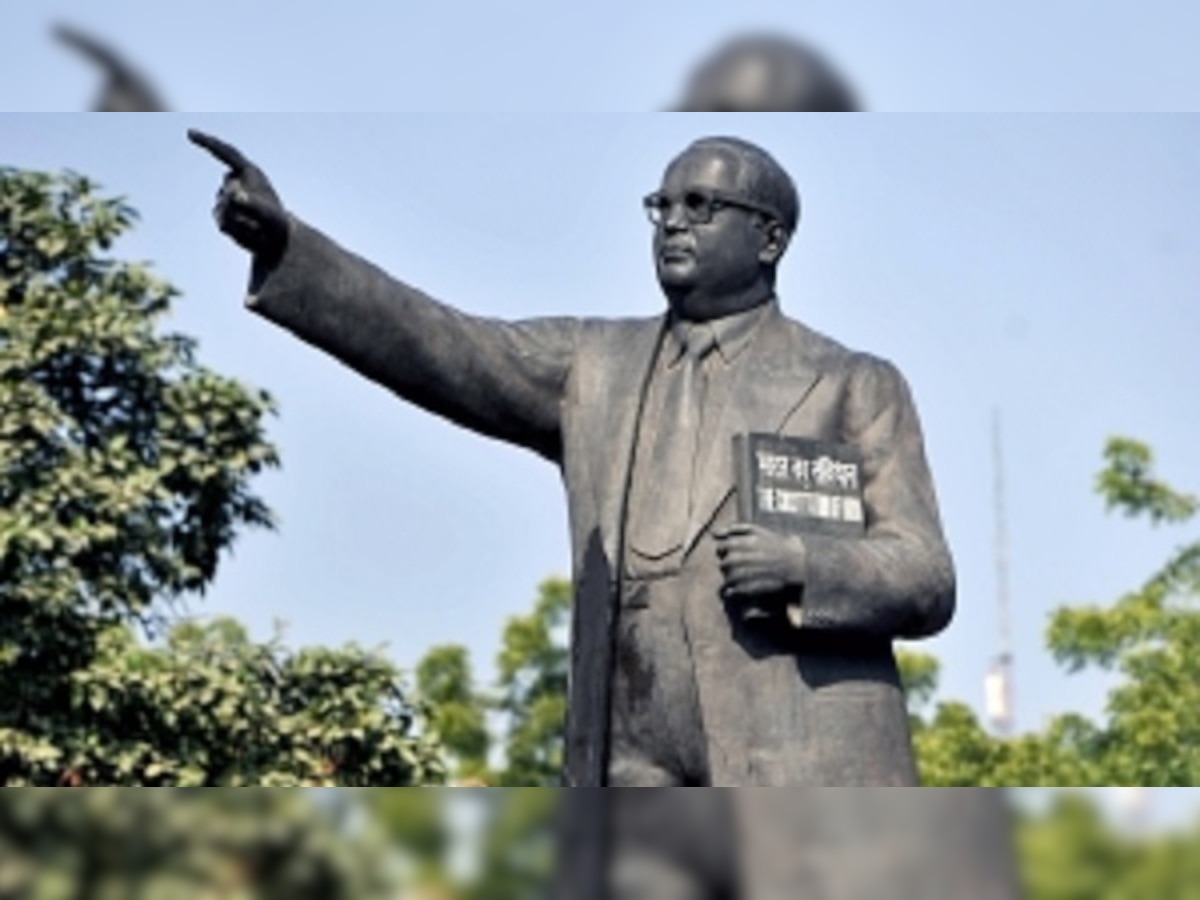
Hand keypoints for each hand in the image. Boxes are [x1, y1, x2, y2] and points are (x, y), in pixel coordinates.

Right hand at [188, 129, 287, 260]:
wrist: (278, 239)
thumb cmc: (276, 222)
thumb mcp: (268, 214)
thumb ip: (252, 203)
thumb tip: (234, 195)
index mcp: (249, 172)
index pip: (225, 153)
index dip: (207, 142)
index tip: (189, 133)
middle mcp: (237, 181)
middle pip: (227, 190)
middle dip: (240, 206)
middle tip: (259, 219)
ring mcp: (228, 196)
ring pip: (222, 208)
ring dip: (239, 221)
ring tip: (257, 227)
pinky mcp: (223, 212)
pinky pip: (222, 222)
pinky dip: (235, 230)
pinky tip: (248, 232)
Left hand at [713, 523, 805, 601]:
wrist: (798, 563)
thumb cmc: (776, 544)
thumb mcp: (758, 530)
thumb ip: (735, 529)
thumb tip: (713, 534)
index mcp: (747, 542)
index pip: (722, 547)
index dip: (722, 551)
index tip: (727, 554)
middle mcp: (747, 557)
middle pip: (724, 563)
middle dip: (725, 566)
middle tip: (731, 568)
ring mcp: (751, 573)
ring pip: (729, 578)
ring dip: (727, 580)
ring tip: (731, 580)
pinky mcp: (756, 587)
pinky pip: (737, 590)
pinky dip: (732, 591)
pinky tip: (733, 591)